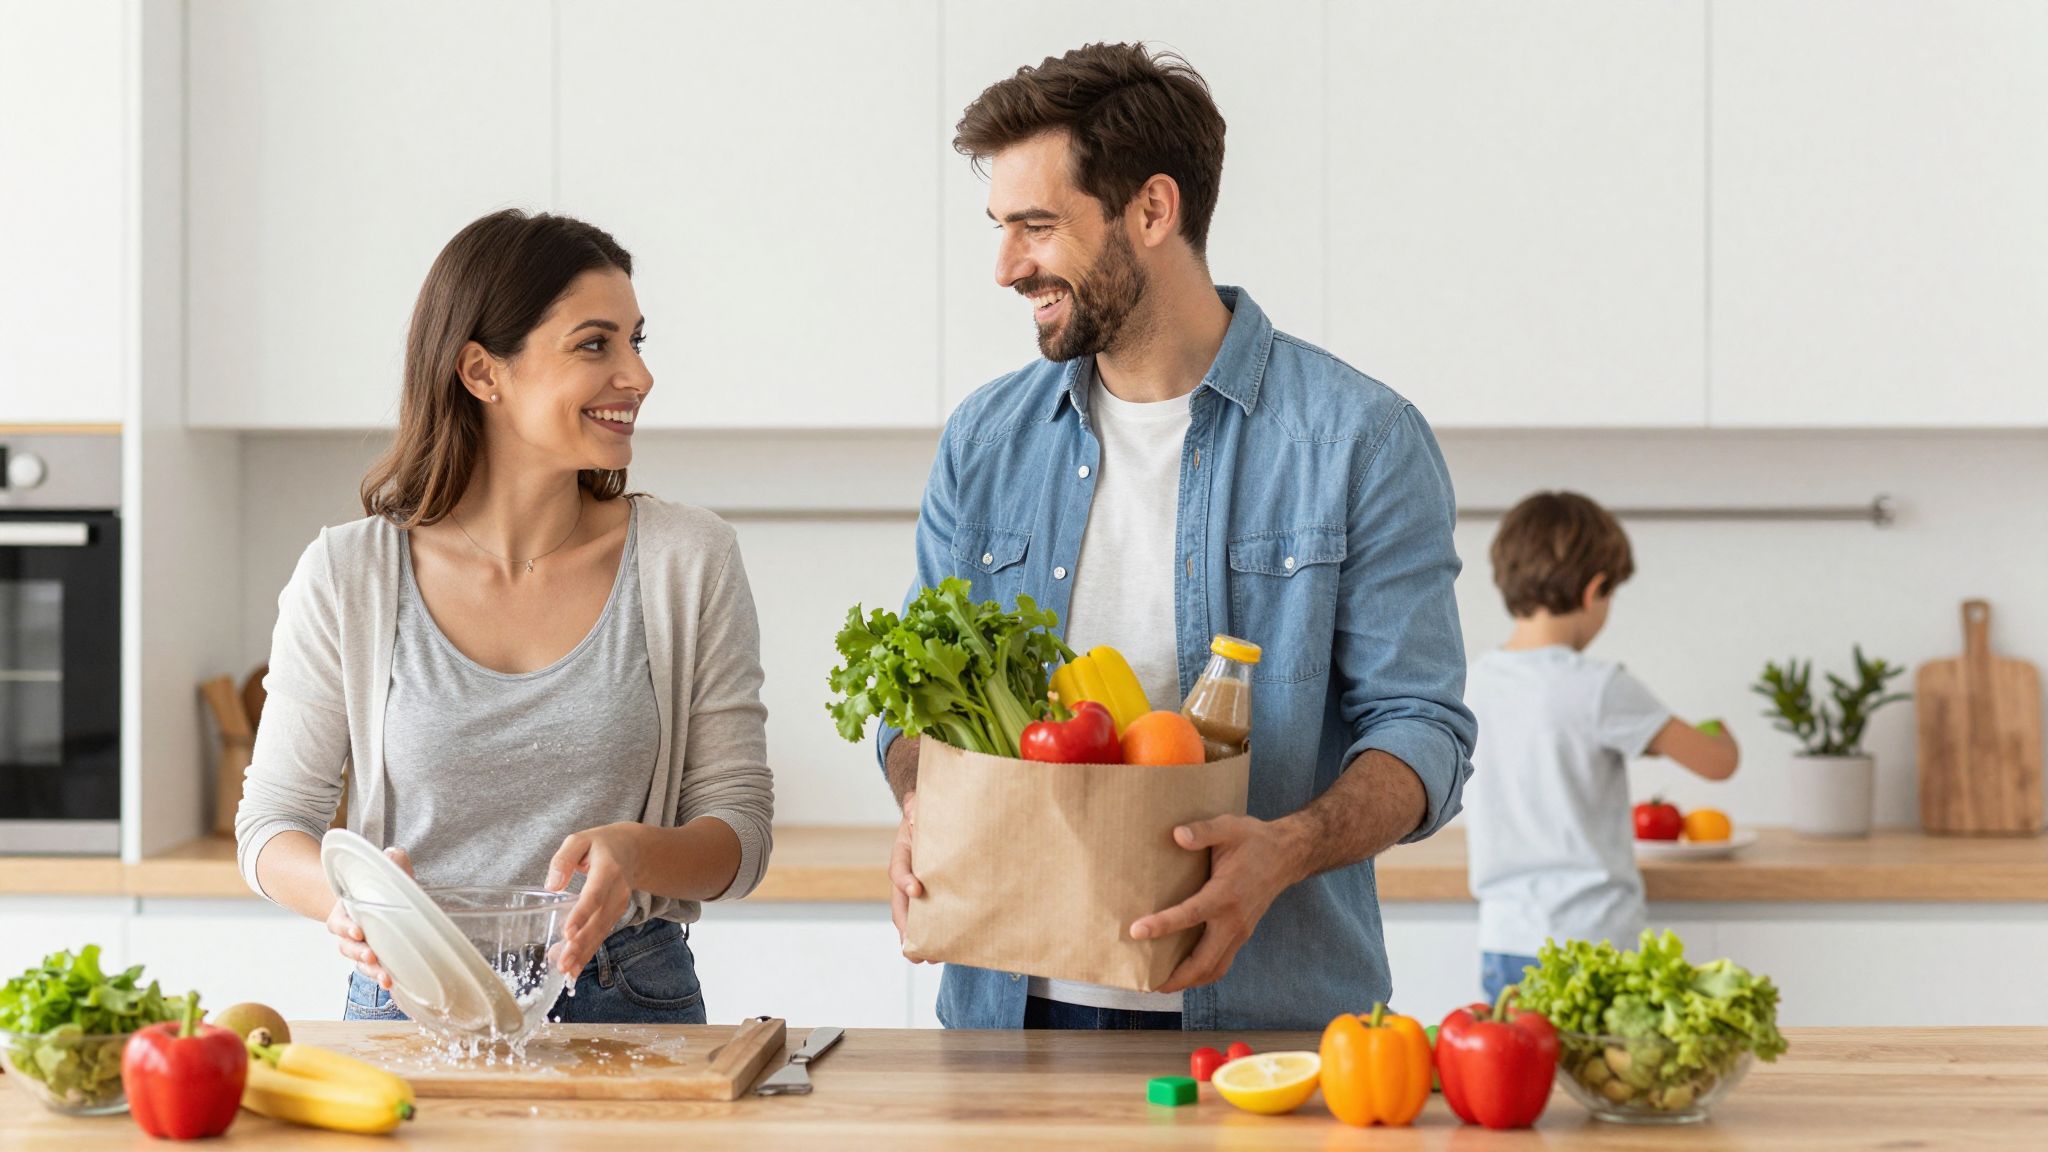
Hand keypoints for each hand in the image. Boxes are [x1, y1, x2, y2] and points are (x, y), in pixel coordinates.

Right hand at [329, 846, 412, 989]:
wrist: (378, 901)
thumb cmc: (378, 887)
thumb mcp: (383, 869)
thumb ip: (389, 861)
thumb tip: (394, 856)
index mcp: (345, 911)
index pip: (338, 922)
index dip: (345, 928)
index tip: (357, 931)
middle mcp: (350, 933)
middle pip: (347, 947)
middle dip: (359, 954)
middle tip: (372, 957)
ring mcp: (362, 948)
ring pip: (360, 963)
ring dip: (371, 971)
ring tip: (385, 978)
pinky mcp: (377, 959)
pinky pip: (375, 971)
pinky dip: (382, 978)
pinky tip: (393, 984)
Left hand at [546, 823, 648, 979]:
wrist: (635, 851)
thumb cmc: (600, 845)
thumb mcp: (579, 840)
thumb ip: (564, 859)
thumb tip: (551, 885)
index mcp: (608, 869)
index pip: (594, 895)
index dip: (582, 915)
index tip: (568, 933)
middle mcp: (617, 891)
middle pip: (599, 920)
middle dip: (581, 944)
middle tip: (563, 962)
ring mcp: (618, 906)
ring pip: (601, 932)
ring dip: (584, 953)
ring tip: (565, 971)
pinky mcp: (614, 915)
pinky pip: (601, 936)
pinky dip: (588, 953)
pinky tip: (573, 969)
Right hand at [890, 792, 925, 958]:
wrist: (938, 815)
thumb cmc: (929, 811)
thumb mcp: (921, 804)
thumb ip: (915, 806)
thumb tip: (913, 812)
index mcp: (902, 851)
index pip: (899, 868)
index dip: (905, 879)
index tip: (915, 889)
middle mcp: (908, 873)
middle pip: (902, 904)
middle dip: (906, 928)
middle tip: (912, 950)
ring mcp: (921, 885)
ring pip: (915, 915)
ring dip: (919, 938)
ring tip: (928, 958)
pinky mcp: (936, 893)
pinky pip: (932, 914)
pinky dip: (935, 931)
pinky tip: (945, 949)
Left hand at [1127, 815, 1305, 993]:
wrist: (1286, 856)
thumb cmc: (1253, 840)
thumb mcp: (1229, 827)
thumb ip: (1203, 831)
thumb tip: (1177, 835)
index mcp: (1226, 894)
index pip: (1191, 915)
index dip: (1163, 925)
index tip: (1136, 931)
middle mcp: (1234, 920)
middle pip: (1204, 962)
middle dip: (1176, 977)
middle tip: (1147, 983)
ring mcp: (1240, 932)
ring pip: (1214, 969)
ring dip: (1188, 981)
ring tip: (1160, 984)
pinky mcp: (1241, 935)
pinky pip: (1221, 963)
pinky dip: (1201, 973)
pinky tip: (1182, 971)